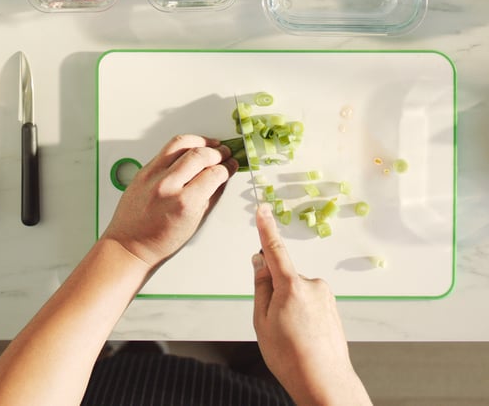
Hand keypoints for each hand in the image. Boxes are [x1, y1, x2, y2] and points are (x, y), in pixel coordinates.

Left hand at [103, 134, 237, 270]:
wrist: (130, 244)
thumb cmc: (160, 241)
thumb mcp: (195, 223)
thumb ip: (211, 196)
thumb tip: (223, 177)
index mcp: (184, 203)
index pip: (214, 174)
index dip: (227, 168)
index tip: (232, 165)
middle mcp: (167, 185)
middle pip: (200, 155)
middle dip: (217, 152)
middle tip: (225, 153)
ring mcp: (153, 175)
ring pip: (181, 143)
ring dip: (200, 141)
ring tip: (211, 144)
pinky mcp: (143, 170)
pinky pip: (166, 149)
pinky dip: (183, 145)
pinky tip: (192, 148)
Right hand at [252, 203, 372, 405]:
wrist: (326, 384)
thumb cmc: (291, 357)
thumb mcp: (263, 322)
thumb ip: (261, 287)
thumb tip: (260, 263)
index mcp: (291, 286)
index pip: (274, 249)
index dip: (265, 227)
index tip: (262, 208)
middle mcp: (312, 285)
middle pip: (283, 278)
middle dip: (275, 293)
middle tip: (276, 326)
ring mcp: (325, 296)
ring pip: (296, 292)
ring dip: (290, 307)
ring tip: (293, 337)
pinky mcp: (332, 307)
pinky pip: (309, 302)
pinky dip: (303, 316)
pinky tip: (304, 338)